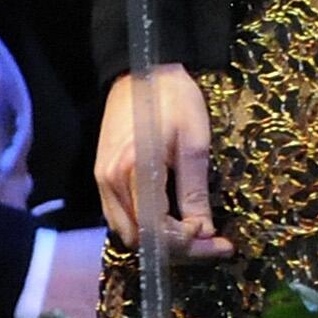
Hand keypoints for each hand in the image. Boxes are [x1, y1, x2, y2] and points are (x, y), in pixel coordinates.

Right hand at [93, 65, 233, 258]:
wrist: (142, 69)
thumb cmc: (173, 99)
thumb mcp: (194, 141)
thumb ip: (195, 191)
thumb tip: (203, 231)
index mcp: (135, 169)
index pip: (156, 229)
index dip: (186, 243)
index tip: (215, 237)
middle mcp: (111, 181)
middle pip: (141, 237)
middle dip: (179, 248)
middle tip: (213, 244)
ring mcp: (102, 180)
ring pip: (129, 232)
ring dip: (162, 241)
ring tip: (195, 234)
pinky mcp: (102, 176)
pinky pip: (120, 217)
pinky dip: (145, 227)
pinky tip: (172, 221)